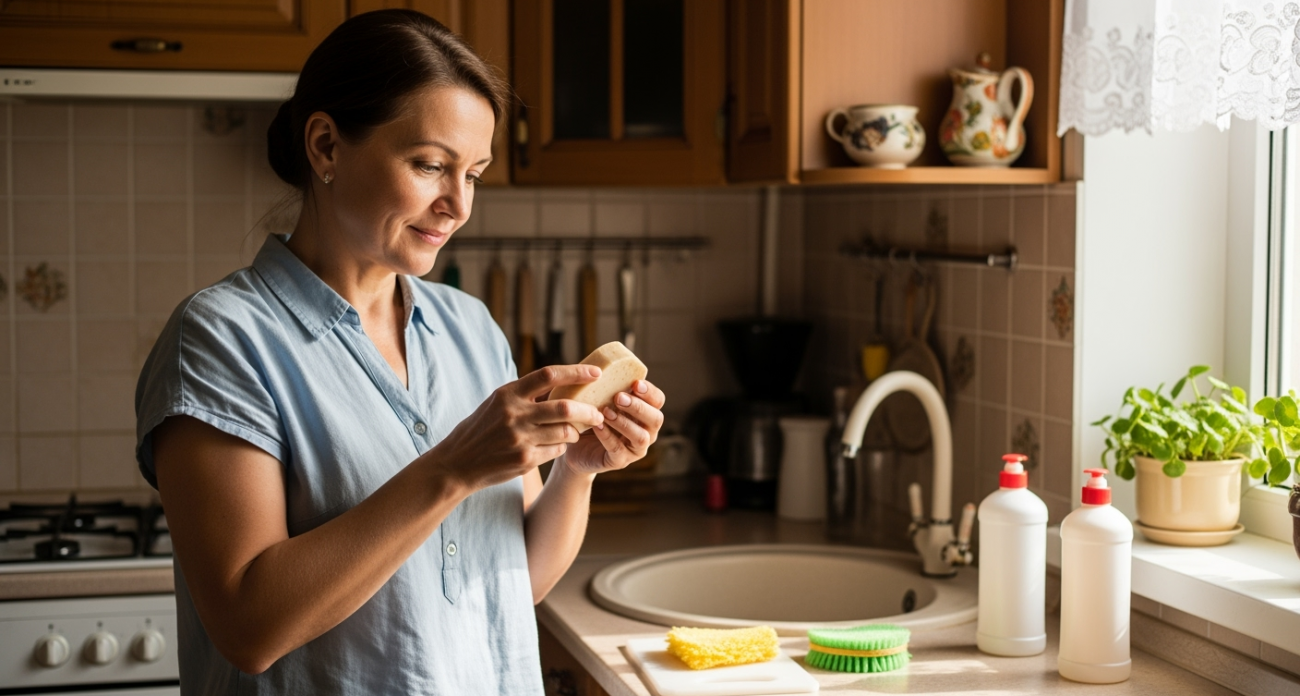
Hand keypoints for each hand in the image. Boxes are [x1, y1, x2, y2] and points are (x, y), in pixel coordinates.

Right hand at [433, 365, 604, 491]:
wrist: (457, 463)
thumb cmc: (480, 430)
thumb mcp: (497, 403)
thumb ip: (524, 395)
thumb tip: (560, 383)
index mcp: (508, 394)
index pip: (548, 375)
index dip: (576, 372)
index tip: (596, 373)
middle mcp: (514, 414)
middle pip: (564, 407)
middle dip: (588, 411)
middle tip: (598, 414)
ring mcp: (519, 438)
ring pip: (564, 432)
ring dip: (574, 432)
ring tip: (574, 432)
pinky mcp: (524, 459)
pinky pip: (555, 451)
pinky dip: (560, 448)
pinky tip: (554, 447)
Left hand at [561, 379, 665, 475]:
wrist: (572, 444)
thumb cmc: (590, 416)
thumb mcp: (598, 398)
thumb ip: (605, 384)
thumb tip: (599, 363)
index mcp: (644, 412)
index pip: (658, 401)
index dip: (650, 392)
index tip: (635, 383)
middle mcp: (646, 431)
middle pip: (656, 419)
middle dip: (639, 407)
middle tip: (618, 397)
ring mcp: (635, 449)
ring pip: (641, 437)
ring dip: (624, 423)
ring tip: (606, 412)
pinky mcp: (620, 461)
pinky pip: (618, 450)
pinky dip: (608, 436)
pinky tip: (596, 426)